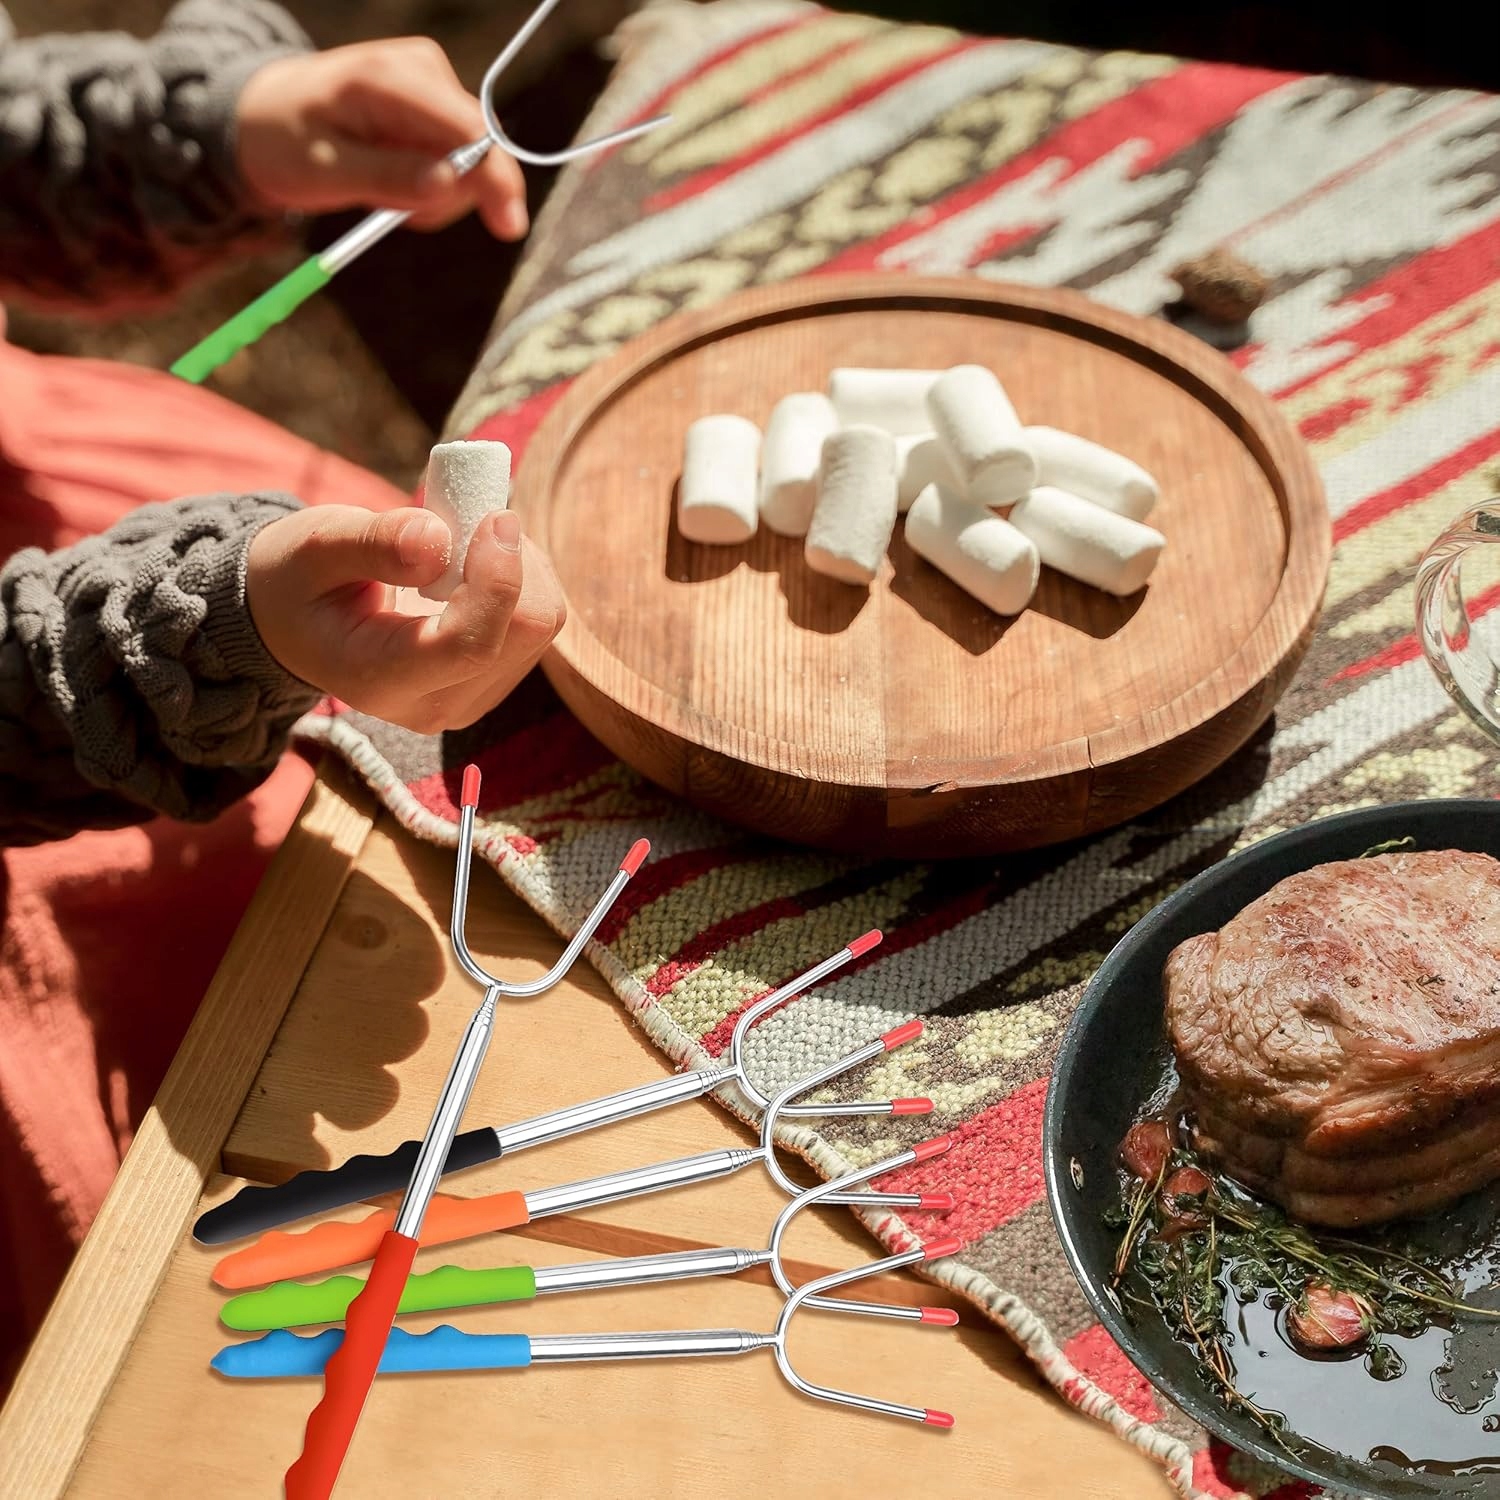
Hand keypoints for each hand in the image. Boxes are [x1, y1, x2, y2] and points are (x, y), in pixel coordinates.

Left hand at [235, 39, 527, 238]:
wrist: (263, 115)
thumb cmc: (283, 140)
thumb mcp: (323, 170)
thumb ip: (388, 177)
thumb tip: (451, 185)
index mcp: (389, 77)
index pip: (468, 127)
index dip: (496, 179)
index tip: (510, 227)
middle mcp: (422, 69)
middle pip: (476, 151)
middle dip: (443, 198)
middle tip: (389, 214)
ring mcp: (433, 86)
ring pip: (469, 165)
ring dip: (431, 198)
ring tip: (379, 193)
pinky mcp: (436, 107)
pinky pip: (456, 164)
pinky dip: (428, 188)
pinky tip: (391, 182)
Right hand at [247, 505, 563, 732]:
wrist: (298, 619)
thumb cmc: (302, 578)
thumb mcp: (315, 545)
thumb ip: (372, 543)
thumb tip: (439, 541)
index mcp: (381, 680)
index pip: (470, 646)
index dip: (497, 579)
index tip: (495, 517)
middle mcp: (433, 705)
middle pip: (524, 632)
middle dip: (511, 560)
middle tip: (469, 515)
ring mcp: (469, 699)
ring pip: (541, 624)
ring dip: (520, 565)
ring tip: (462, 538)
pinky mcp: (492, 680)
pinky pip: (538, 623)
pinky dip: (521, 578)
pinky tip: (473, 563)